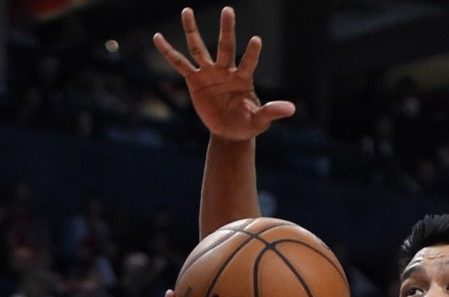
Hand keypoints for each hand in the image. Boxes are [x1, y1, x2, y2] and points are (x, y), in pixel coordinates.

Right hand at [153, 7, 294, 139]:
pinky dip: (168, 52)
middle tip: (228, 10)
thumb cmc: (247, 123)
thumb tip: (291, 109)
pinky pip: (179, 64)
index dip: (252, 53)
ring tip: (187, 11)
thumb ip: (272, 111)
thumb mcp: (260, 120)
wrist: (230, 132)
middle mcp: (225, 71)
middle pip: (225, 46)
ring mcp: (209, 73)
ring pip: (199, 48)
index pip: (248, 63)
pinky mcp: (194, 80)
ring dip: (192, 30)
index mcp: (243, 79)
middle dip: (227, 30)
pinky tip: (157, 38)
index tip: (257, 40)